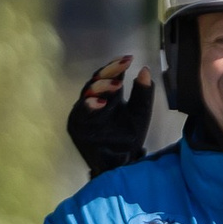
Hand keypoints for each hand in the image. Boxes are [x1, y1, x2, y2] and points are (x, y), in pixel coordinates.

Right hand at [67, 55, 152, 177]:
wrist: (120, 164)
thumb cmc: (127, 139)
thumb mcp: (140, 114)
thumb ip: (143, 94)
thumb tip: (145, 70)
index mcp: (109, 96)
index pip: (109, 75)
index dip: (117, 65)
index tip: (128, 58)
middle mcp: (94, 100)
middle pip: (97, 79)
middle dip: (110, 71)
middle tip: (123, 65)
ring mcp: (84, 112)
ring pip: (88, 92)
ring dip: (102, 87)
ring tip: (117, 85)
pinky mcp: (77, 125)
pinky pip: (81, 113)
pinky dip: (90, 106)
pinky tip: (101, 103)